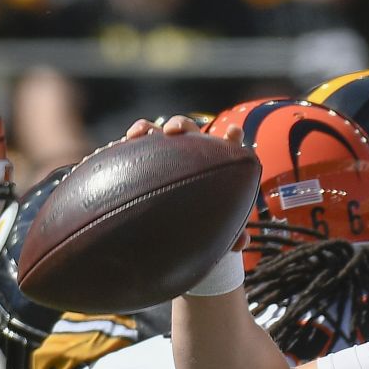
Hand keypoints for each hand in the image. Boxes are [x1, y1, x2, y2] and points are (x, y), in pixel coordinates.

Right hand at [125, 116, 250, 251]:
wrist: (166, 224)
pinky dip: (133, 137)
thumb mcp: (214, 227)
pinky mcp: (144, 156)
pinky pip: (137, 142)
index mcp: (213, 164)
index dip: (232, 138)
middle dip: (182, 126)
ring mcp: (165, 152)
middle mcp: (188, 153)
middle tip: (173, 132)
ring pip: (160, 130)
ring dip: (149, 128)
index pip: (226, 146)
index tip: (234, 132)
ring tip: (143, 133)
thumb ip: (232, 233)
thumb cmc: (199, 222)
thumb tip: (242, 243)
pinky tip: (126, 142)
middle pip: (188, 130)